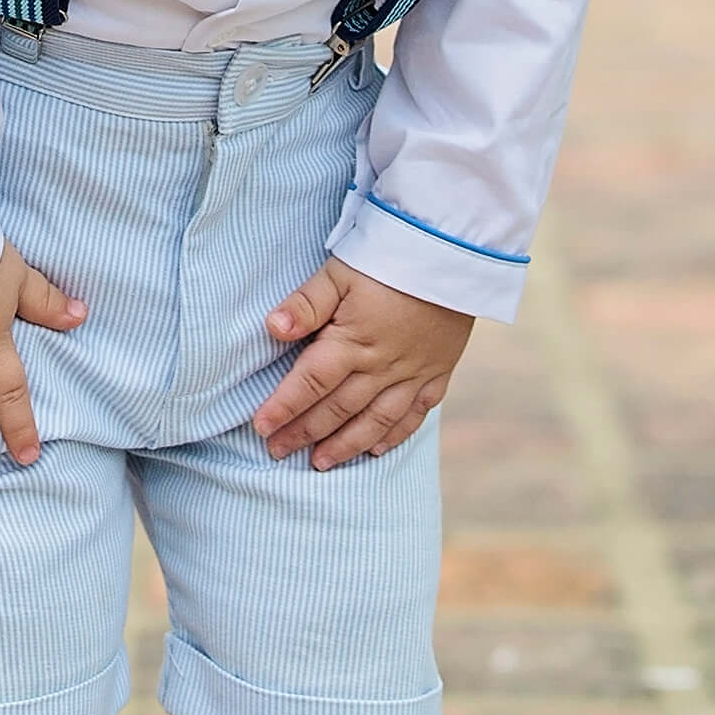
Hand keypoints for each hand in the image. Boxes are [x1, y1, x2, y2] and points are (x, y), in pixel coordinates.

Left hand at [252, 258, 471, 469]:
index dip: (283, 408)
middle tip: (278, 451)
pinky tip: (376, 449)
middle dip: (304, 432)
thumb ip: (306, 303)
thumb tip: (272, 329)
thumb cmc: (390, 256)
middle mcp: (381, 366)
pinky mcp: (438, 371)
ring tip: (320, 463)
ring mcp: (412, 372)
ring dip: (345, 444)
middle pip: (337, 408)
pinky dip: (395, 435)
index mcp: (352, 341)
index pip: (310, 383)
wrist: (454, 251)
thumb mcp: (340, 270)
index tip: (261, 428)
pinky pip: (416, 413)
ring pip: (375, 420)